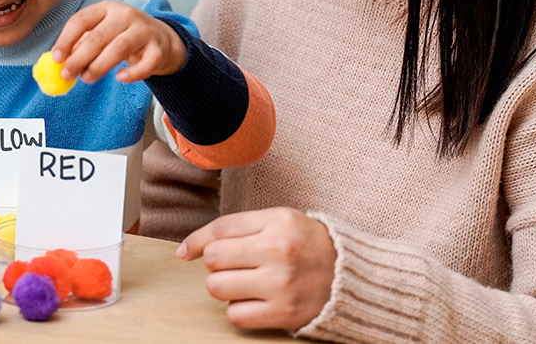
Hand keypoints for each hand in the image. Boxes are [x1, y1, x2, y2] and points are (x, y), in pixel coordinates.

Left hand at [52, 0, 185, 83]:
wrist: (162, 39)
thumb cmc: (123, 37)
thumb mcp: (103, 33)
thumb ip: (82, 45)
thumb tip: (60, 62)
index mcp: (106, 8)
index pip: (81, 20)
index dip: (66, 39)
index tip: (56, 58)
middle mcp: (125, 15)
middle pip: (98, 36)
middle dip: (79, 57)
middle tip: (67, 75)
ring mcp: (144, 30)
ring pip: (119, 47)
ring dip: (100, 65)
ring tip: (87, 79)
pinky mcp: (159, 48)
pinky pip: (146, 63)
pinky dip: (133, 73)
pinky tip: (120, 78)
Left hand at [178, 208, 335, 330]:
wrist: (349, 276)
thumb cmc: (306, 245)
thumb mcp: (279, 220)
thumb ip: (237, 227)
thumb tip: (187, 250)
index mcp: (277, 222)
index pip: (220, 228)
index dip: (196, 241)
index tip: (186, 252)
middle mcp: (278, 251)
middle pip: (214, 259)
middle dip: (217, 263)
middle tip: (236, 265)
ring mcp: (281, 284)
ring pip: (218, 287)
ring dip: (224, 286)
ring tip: (245, 282)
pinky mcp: (283, 313)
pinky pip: (235, 315)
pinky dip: (238, 309)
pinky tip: (255, 300)